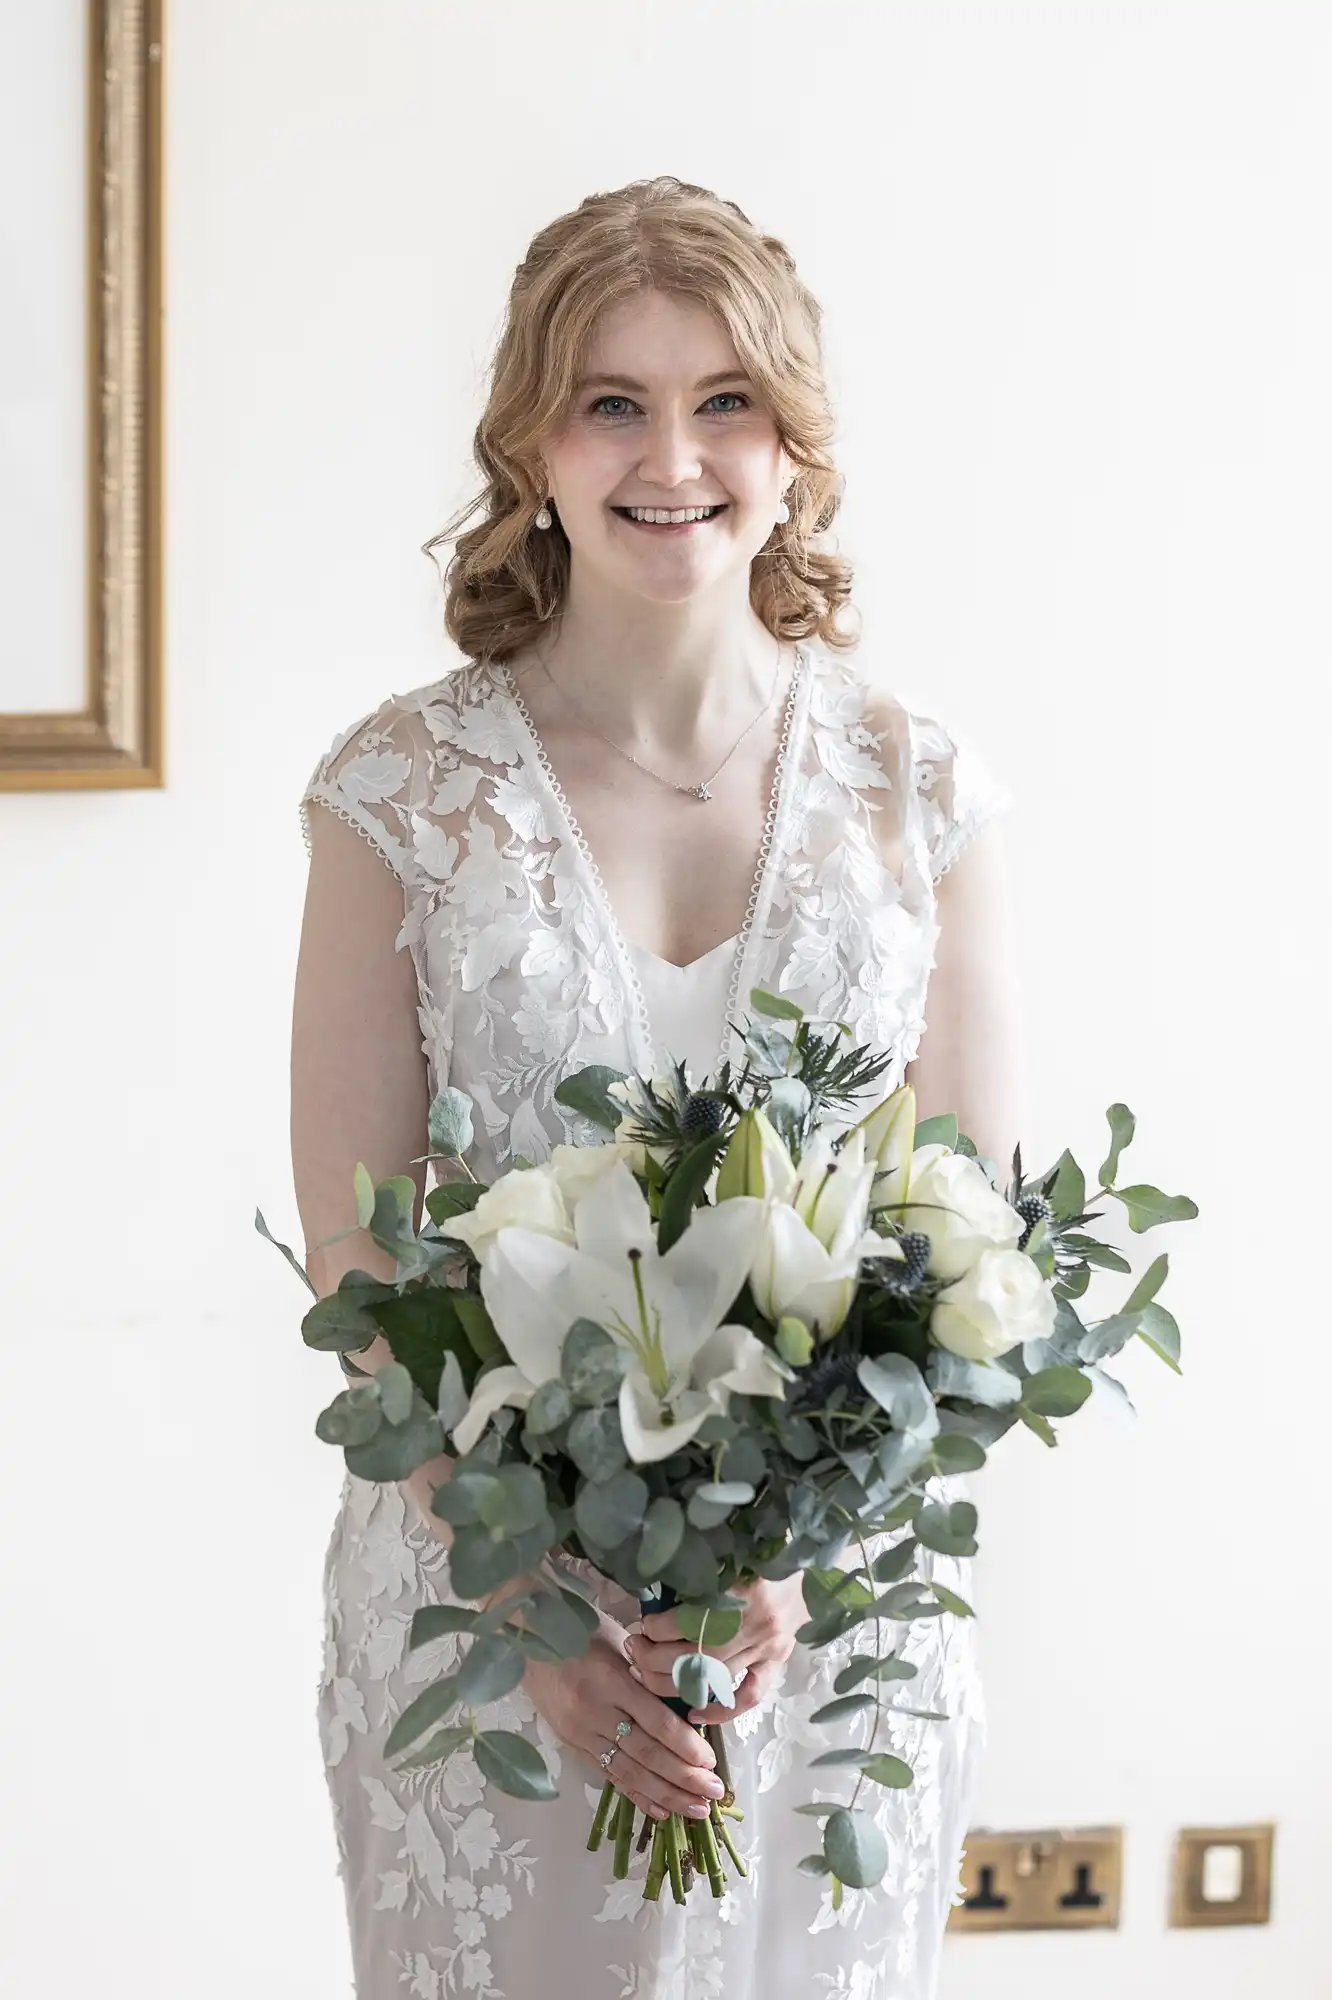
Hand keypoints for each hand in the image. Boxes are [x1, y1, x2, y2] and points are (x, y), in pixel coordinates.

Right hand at [522, 1613, 726, 1823]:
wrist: (526, 1639)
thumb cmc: (579, 1631)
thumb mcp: (618, 1641)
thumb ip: (646, 1673)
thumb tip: (687, 1702)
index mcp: (611, 1680)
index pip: (656, 1722)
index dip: (686, 1747)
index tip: (711, 1763)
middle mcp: (595, 1711)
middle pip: (646, 1753)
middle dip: (683, 1778)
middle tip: (714, 1793)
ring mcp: (580, 1732)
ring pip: (629, 1771)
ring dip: (665, 1794)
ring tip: (696, 1809)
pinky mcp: (571, 1745)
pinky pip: (608, 1775)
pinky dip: (635, 1794)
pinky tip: (660, 1810)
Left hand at [624, 1573, 806, 1723]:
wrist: (811, 1569)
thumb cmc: (763, 1555)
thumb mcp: (730, 1555)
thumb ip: (698, 1574)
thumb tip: (654, 1589)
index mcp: (743, 1590)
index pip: (690, 1620)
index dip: (659, 1627)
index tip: (643, 1624)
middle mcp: (757, 1625)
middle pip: (697, 1656)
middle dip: (655, 1658)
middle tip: (634, 1650)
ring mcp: (769, 1649)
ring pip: (714, 1679)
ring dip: (673, 1681)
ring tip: (646, 1674)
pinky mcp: (777, 1664)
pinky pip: (748, 1697)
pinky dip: (720, 1711)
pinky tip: (692, 1712)